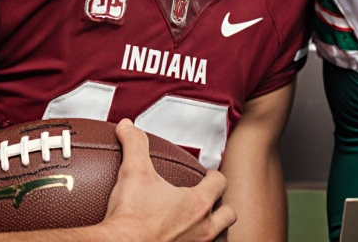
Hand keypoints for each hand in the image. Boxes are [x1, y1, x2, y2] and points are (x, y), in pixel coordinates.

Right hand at [100, 119, 236, 241]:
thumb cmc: (130, 218)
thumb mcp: (133, 172)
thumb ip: (135, 145)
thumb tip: (128, 126)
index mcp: (197, 204)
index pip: (220, 183)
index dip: (214, 176)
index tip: (207, 175)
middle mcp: (202, 229)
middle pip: (228, 215)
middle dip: (222, 207)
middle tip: (209, 201)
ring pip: (218, 237)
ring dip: (213, 229)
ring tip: (200, 224)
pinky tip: (181, 240)